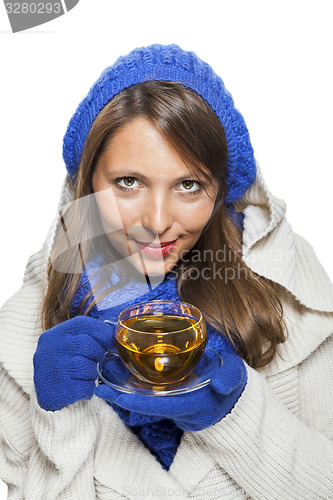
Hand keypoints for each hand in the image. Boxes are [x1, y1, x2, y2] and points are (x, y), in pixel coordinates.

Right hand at [33, 316, 114, 410]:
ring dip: (91, 373)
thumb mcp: (69, 343)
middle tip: (93, 361)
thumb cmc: (63, 364)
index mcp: (54, 334)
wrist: (43, 393)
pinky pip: (86, 387)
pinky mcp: (57, 391)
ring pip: (88, 368)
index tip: (112, 343)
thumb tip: (117, 332)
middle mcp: (50, 349)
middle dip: (97, 354)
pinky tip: (78, 387)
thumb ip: (89, 335)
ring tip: (82, 375)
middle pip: (88, 346)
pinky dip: (87, 389)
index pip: (83, 324)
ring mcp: (52, 370)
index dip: (103, 332)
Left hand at [95, 343, 246, 430]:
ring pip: (143, 398)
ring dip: (123, 389)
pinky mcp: (169, 395)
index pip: (161, 405)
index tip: (116, 395)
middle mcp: (178, 405)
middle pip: (145, 404)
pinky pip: (147, 392)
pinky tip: (118, 369)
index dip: (137, 402)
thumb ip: (231, 378)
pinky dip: (132, 383)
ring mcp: (172, 401)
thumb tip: (222, 385)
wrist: (231, 395)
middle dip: (122, 397)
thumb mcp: (235, 376)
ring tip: (102, 375)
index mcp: (192, 403)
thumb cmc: (232, 383)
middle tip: (98, 385)